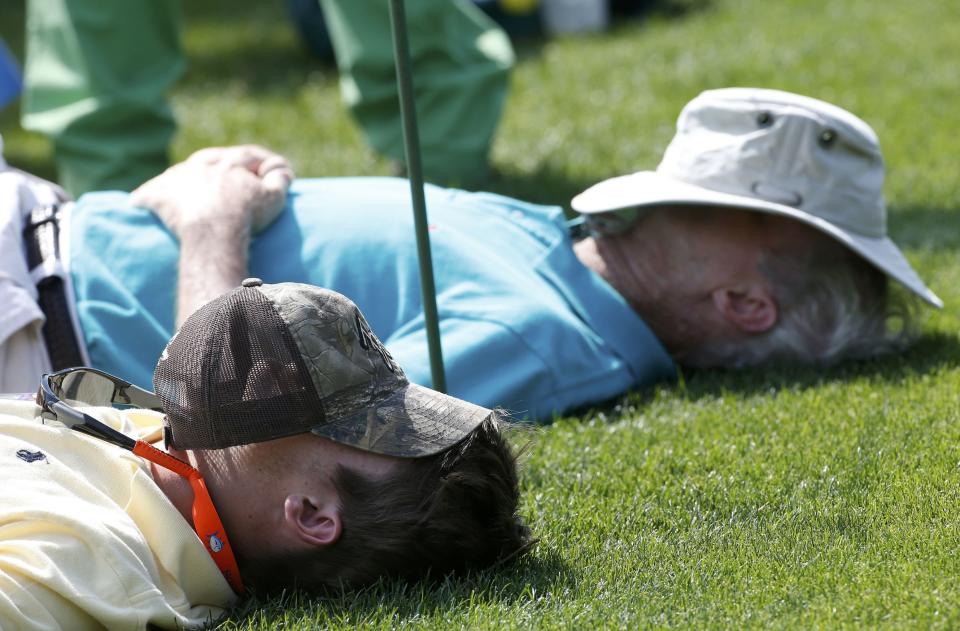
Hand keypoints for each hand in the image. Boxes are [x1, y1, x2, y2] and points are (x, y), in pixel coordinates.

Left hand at [131, 145, 293, 237]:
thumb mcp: (273, 198)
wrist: (212, 230)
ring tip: (186, 188)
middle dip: (219, 165)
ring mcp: (178, 178)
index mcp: (230, 162)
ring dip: (185, 179)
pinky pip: (150, 193)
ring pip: (181, 173)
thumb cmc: (246, 214)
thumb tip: (283, 169)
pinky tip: (141, 201)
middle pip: (210, 159)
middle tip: (223, 176)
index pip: (247, 156)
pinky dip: (148, 196)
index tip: (264, 171)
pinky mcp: (157, 195)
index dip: (259, 163)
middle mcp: (202, 164)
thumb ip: (280, 180)